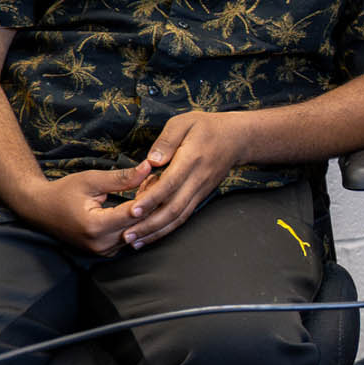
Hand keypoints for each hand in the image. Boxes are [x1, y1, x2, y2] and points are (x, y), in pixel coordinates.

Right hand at [18, 167, 146, 257]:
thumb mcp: (91, 180)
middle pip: (139, 224)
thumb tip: (149, 167)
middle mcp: (101, 244)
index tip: (158, 179)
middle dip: (151, 204)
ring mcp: (103, 251)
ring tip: (150, 191)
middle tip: (157, 183)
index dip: (149, 195)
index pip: (134, 212)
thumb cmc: (63, 192)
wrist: (40, 210)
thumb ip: (121, 178)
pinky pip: (130, 237)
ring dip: (146, 213)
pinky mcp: (106, 252)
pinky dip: (137, 222)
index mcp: (95, 226)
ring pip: (138, 232)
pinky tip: (140, 205)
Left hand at [121, 108, 259, 247]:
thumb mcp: (184, 122)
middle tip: (126, 235)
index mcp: (191, 160)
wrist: (237, 139)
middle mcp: (197, 180)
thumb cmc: (206, 127)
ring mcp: (200, 191)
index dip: (151, 198)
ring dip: (155, 232)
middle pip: (173, 208)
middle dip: (148, 224)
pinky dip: (166, 229)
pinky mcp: (200, 197)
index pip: (170, 183)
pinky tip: (150, 235)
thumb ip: (167, 140)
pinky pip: (183, 216)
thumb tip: (152, 161)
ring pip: (178, 217)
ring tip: (134, 242)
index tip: (132, 210)